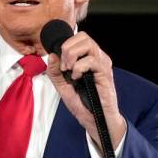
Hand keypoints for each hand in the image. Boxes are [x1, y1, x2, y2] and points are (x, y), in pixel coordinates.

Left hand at [46, 31, 125, 150]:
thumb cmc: (83, 104)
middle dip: (67, 49)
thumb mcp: (63, 86)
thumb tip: (51, 55)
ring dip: (72, 56)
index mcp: (89, 58)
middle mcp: (98, 58)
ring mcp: (103, 65)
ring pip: (88, 44)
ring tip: (70, 71)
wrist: (95, 120)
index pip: (79, 37)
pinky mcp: (105, 74)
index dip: (66, 45)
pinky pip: (92, 60)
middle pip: (83, 36)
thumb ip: (55, 72)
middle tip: (64, 67)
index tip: (61, 64)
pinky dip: (79, 67)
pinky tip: (78, 78)